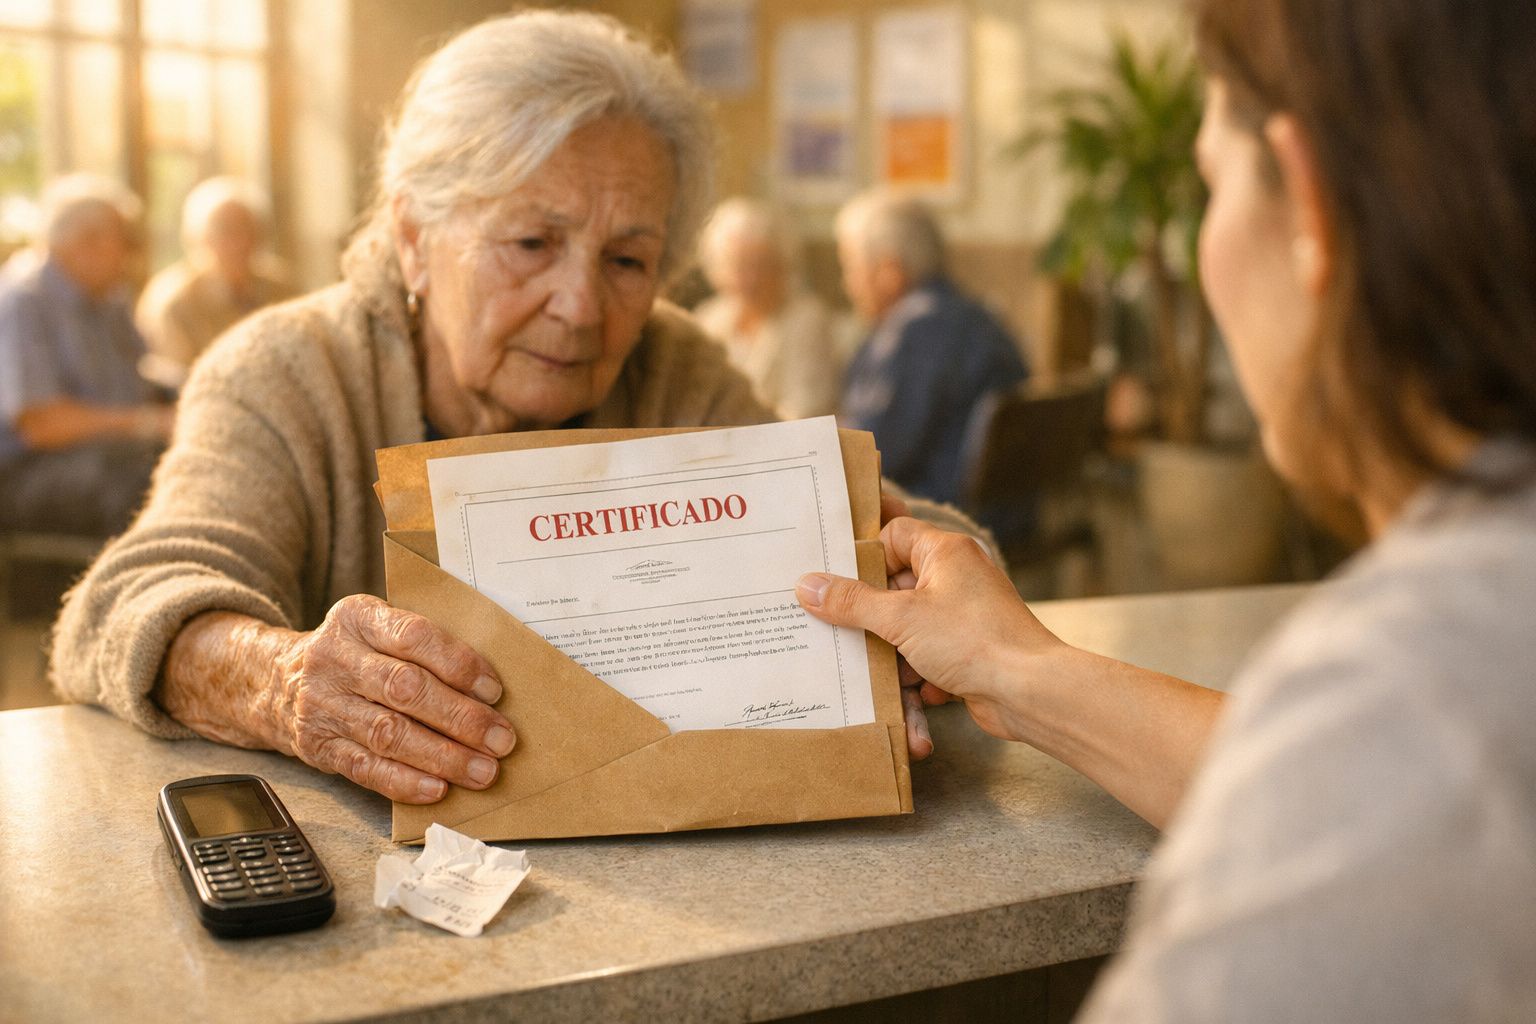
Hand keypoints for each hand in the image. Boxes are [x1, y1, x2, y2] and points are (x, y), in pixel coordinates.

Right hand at [268, 595, 515, 802]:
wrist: (279, 682)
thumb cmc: (355, 655)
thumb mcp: (377, 629)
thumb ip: (423, 646)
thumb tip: (488, 691)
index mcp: (357, 617)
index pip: (413, 636)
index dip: (458, 664)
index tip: (494, 690)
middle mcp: (334, 658)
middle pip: (405, 689)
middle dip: (460, 718)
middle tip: (501, 740)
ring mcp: (322, 704)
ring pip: (389, 734)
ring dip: (442, 756)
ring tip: (482, 770)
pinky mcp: (317, 745)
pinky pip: (365, 768)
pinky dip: (405, 781)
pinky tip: (438, 788)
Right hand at [797, 516, 1064, 748]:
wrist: (1030, 692)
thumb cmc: (974, 641)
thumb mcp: (900, 618)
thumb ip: (850, 602)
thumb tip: (807, 585)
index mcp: (945, 552)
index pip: (893, 535)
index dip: (864, 556)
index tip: (834, 579)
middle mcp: (958, 578)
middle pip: (896, 588)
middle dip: (873, 618)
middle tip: (840, 630)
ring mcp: (966, 615)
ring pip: (910, 629)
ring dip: (896, 655)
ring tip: (888, 671)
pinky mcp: (970, 651)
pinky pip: (930, 658)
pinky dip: (921, 676)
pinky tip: (922, 692)